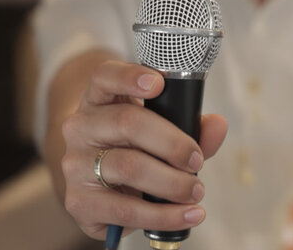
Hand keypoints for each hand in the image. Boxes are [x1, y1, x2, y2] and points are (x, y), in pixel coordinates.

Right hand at [60, 60, 227, 238]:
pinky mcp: (79, 202)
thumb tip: (218, 125)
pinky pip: (126, 210)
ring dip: (172, 182)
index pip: (105, 76)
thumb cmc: (134, 149)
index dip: (129, 76)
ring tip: (196, 190)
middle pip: (127, 122)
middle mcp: (80, 127)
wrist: (98, 185)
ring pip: (128, 167)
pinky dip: (163, 215)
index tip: (159, 84)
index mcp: (99, 99)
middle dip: (172, 143)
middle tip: (197, 160)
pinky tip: (187, 214)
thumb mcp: (160, 130)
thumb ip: (191, 126)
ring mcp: (75, 165)